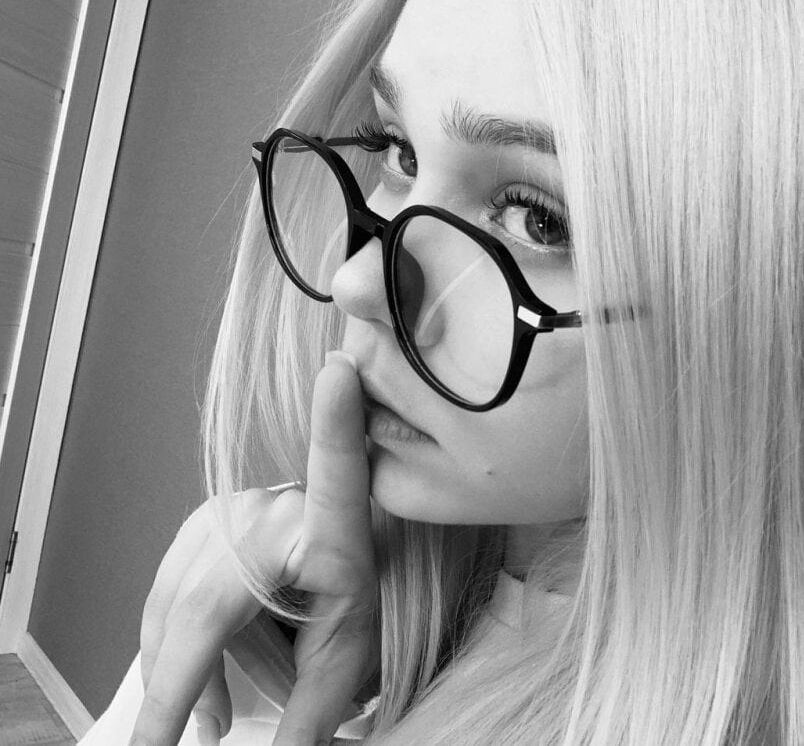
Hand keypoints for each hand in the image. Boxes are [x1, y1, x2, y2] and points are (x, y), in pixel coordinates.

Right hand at [131, 352, 376, 744]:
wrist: (335, 566)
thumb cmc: (356, 602)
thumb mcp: (349, 657)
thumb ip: (315, 712)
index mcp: (330, 528)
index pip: (337, 473)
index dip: (338, 423)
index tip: (344, 372)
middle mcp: (271, 509)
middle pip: (205, 606)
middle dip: (178, 689)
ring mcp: (229, 512)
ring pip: (175, 605)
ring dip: (179, 673)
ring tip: (210, 725)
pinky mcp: (203, 522)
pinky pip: (168, 592)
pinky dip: (173, 648)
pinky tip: (197, 689)